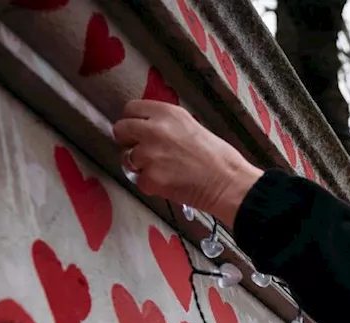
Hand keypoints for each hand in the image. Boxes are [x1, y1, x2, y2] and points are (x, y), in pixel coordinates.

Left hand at [112, 100, 262, 226]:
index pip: (131, 109)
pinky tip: (169, 184)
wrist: (229, 183)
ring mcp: (150, 154)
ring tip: (163, 171)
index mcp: (166, 113)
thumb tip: (146, 130)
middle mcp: (154, 129)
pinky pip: (139, 181)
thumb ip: (166, 125)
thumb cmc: (218, 157)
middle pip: (121, 129)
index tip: (136, 130)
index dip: (133, 121)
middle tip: (143, 151)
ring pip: (127, 158)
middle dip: (128, 141)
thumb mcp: (191, 126)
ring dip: (140, 166)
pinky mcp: (150, 178)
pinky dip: (151, 185)